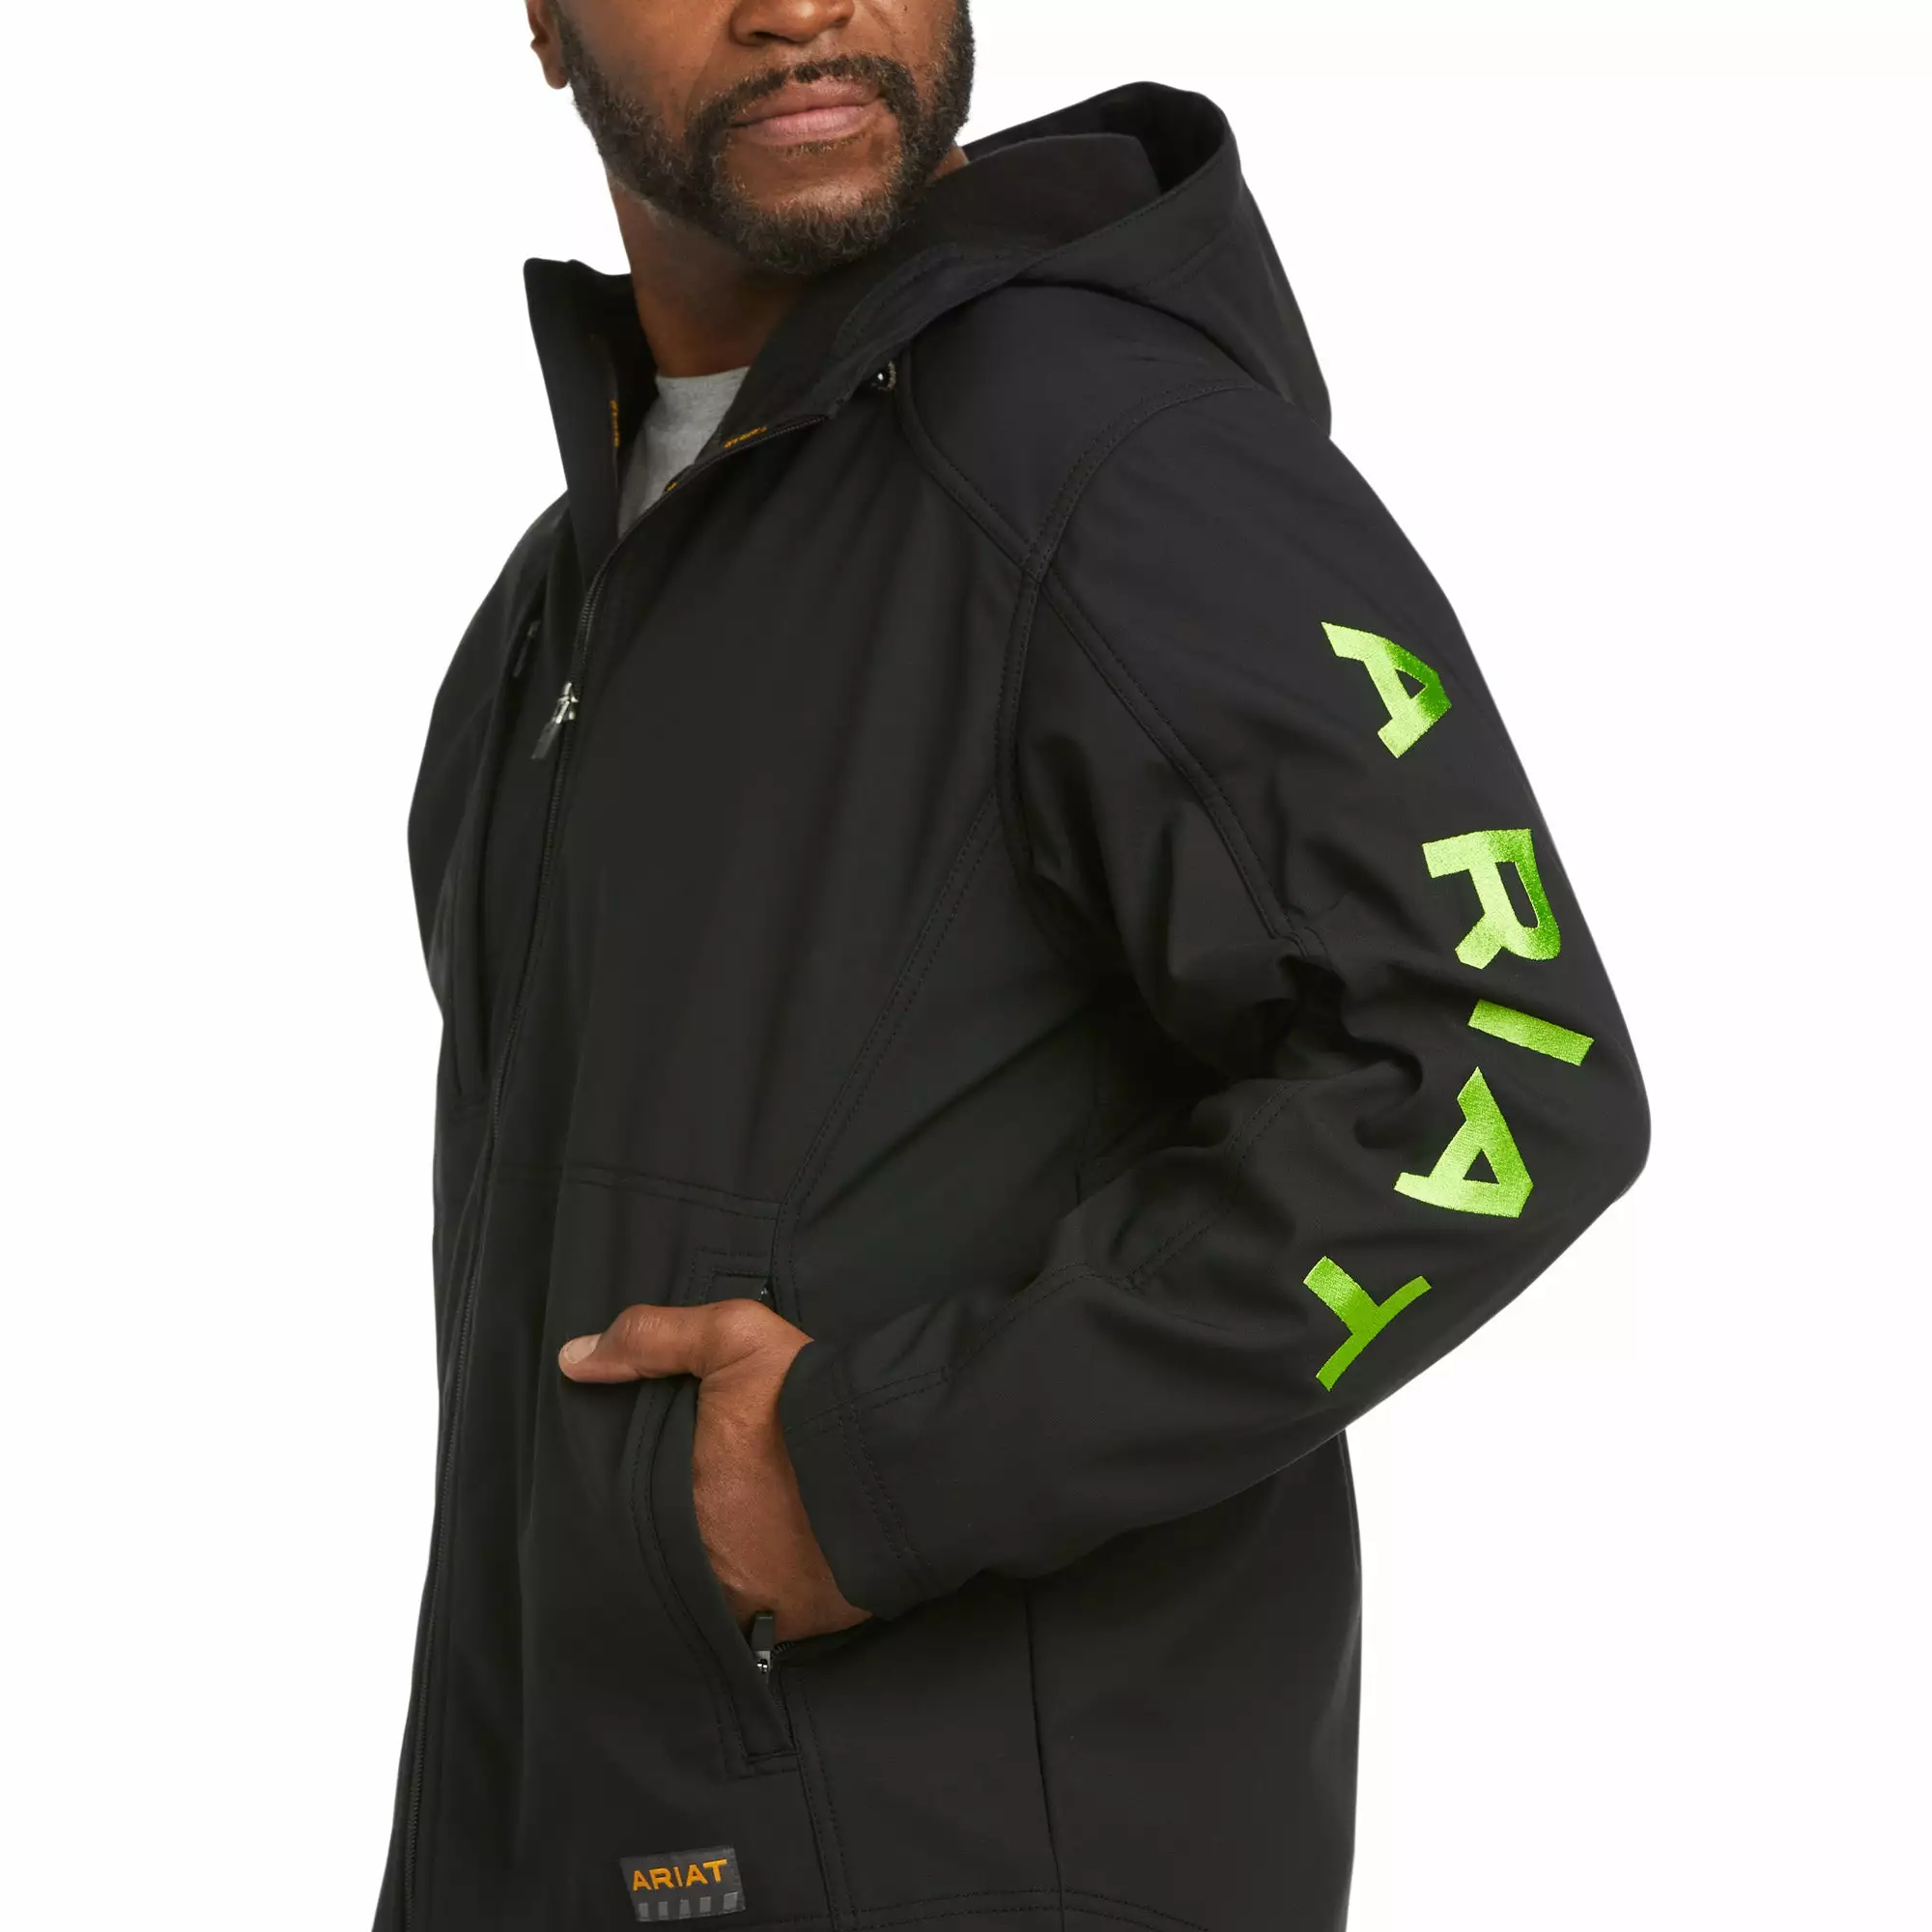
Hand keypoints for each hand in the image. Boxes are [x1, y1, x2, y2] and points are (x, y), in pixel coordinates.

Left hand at [559, 1300, 871, 1643]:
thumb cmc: (809, 1401)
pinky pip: (771, 1619)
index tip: (653, 1477)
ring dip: (722, 1569)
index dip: (641, 1495)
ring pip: (717, 1590)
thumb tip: (572, 1360)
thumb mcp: (733, 1339)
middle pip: (672, 1553)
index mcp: (672, 1505)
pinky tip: (780, 1565)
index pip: (632, 1509)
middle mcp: (702, 1568)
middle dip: (679, 1534)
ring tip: (737, 1537)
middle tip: (699, 1504)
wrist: (902, 1460)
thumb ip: (652, 1340)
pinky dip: (771, 1598)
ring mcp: (753, 1604)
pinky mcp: (803, 1625)